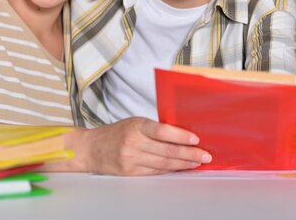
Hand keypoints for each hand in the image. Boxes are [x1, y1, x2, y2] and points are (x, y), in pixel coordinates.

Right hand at [47, 117, 211, 174]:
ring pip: (163, 164)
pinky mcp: (130, 172)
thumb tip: (182, 134)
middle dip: (189, 154)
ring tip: (197, 163)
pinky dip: (170, 170)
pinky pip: (154, 172)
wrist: (90, 149)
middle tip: (205, 156)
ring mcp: (131, 159)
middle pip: (167, 150)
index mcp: (136, 126)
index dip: (181, 136)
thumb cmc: (116, 133)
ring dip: (183, 164)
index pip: (163, 130)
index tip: (196, 140)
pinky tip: (181, 168)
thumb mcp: (134, 123)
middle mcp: (133, 143)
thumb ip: (155, 128)